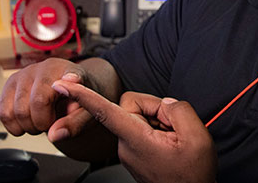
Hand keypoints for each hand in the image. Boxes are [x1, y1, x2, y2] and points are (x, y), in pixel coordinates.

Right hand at [0, 58, 92, 140]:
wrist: (68, 94)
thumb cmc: (78, 101)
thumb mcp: (86, 114)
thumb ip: (74, 124)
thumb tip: (54, 135)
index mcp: (70, 71)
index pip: (68, 77)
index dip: (70, 78)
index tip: (74, 79)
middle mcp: (45, 68)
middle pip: (37, 101)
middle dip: (43, 124)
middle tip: (51, 124)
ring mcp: (25, 74)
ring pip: (18, 110)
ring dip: (29, 126)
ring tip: (40, 121)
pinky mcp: (10, 84)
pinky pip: (4, 112)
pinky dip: (14, 126)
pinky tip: (27, 123)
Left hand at [51, 81, 216, 182]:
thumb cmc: (192, 175)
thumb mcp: (197, 136)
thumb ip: (178, 109)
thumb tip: (166, 103)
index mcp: (135, 139)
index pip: (103, 111)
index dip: (81, 95)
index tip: (61, 84)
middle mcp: (126, 145)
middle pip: (132, 105)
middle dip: (155, 108)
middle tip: (175, 127)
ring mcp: (129, 150)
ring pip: (139, 115)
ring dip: (159, 120)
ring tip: (174, 139)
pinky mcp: (134, 152)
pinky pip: (143, 128)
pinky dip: (157, 129)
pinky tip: (170, 143)